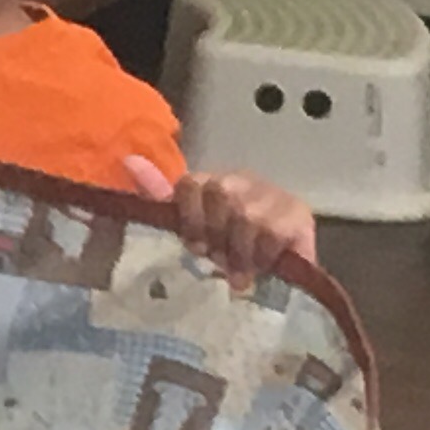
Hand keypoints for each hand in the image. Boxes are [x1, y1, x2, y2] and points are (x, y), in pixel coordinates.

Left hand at [126, 156, 317, 289]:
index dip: (190, 218)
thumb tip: (129, 160)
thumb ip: (158, 196)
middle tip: (220, 259)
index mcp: (213, 181)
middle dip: (217, 236)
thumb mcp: (188, 226)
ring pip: (248, 216)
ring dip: (240, 251)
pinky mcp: (300, 216)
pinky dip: (263, 255)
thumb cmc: (225, 247)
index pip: (191, 182)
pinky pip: (275, 233)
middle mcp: (244, 180)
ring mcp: (275, 195)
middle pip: (222, 195)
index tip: (194, 244)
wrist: (277, 269)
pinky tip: (263, 266)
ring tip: (240, 269)